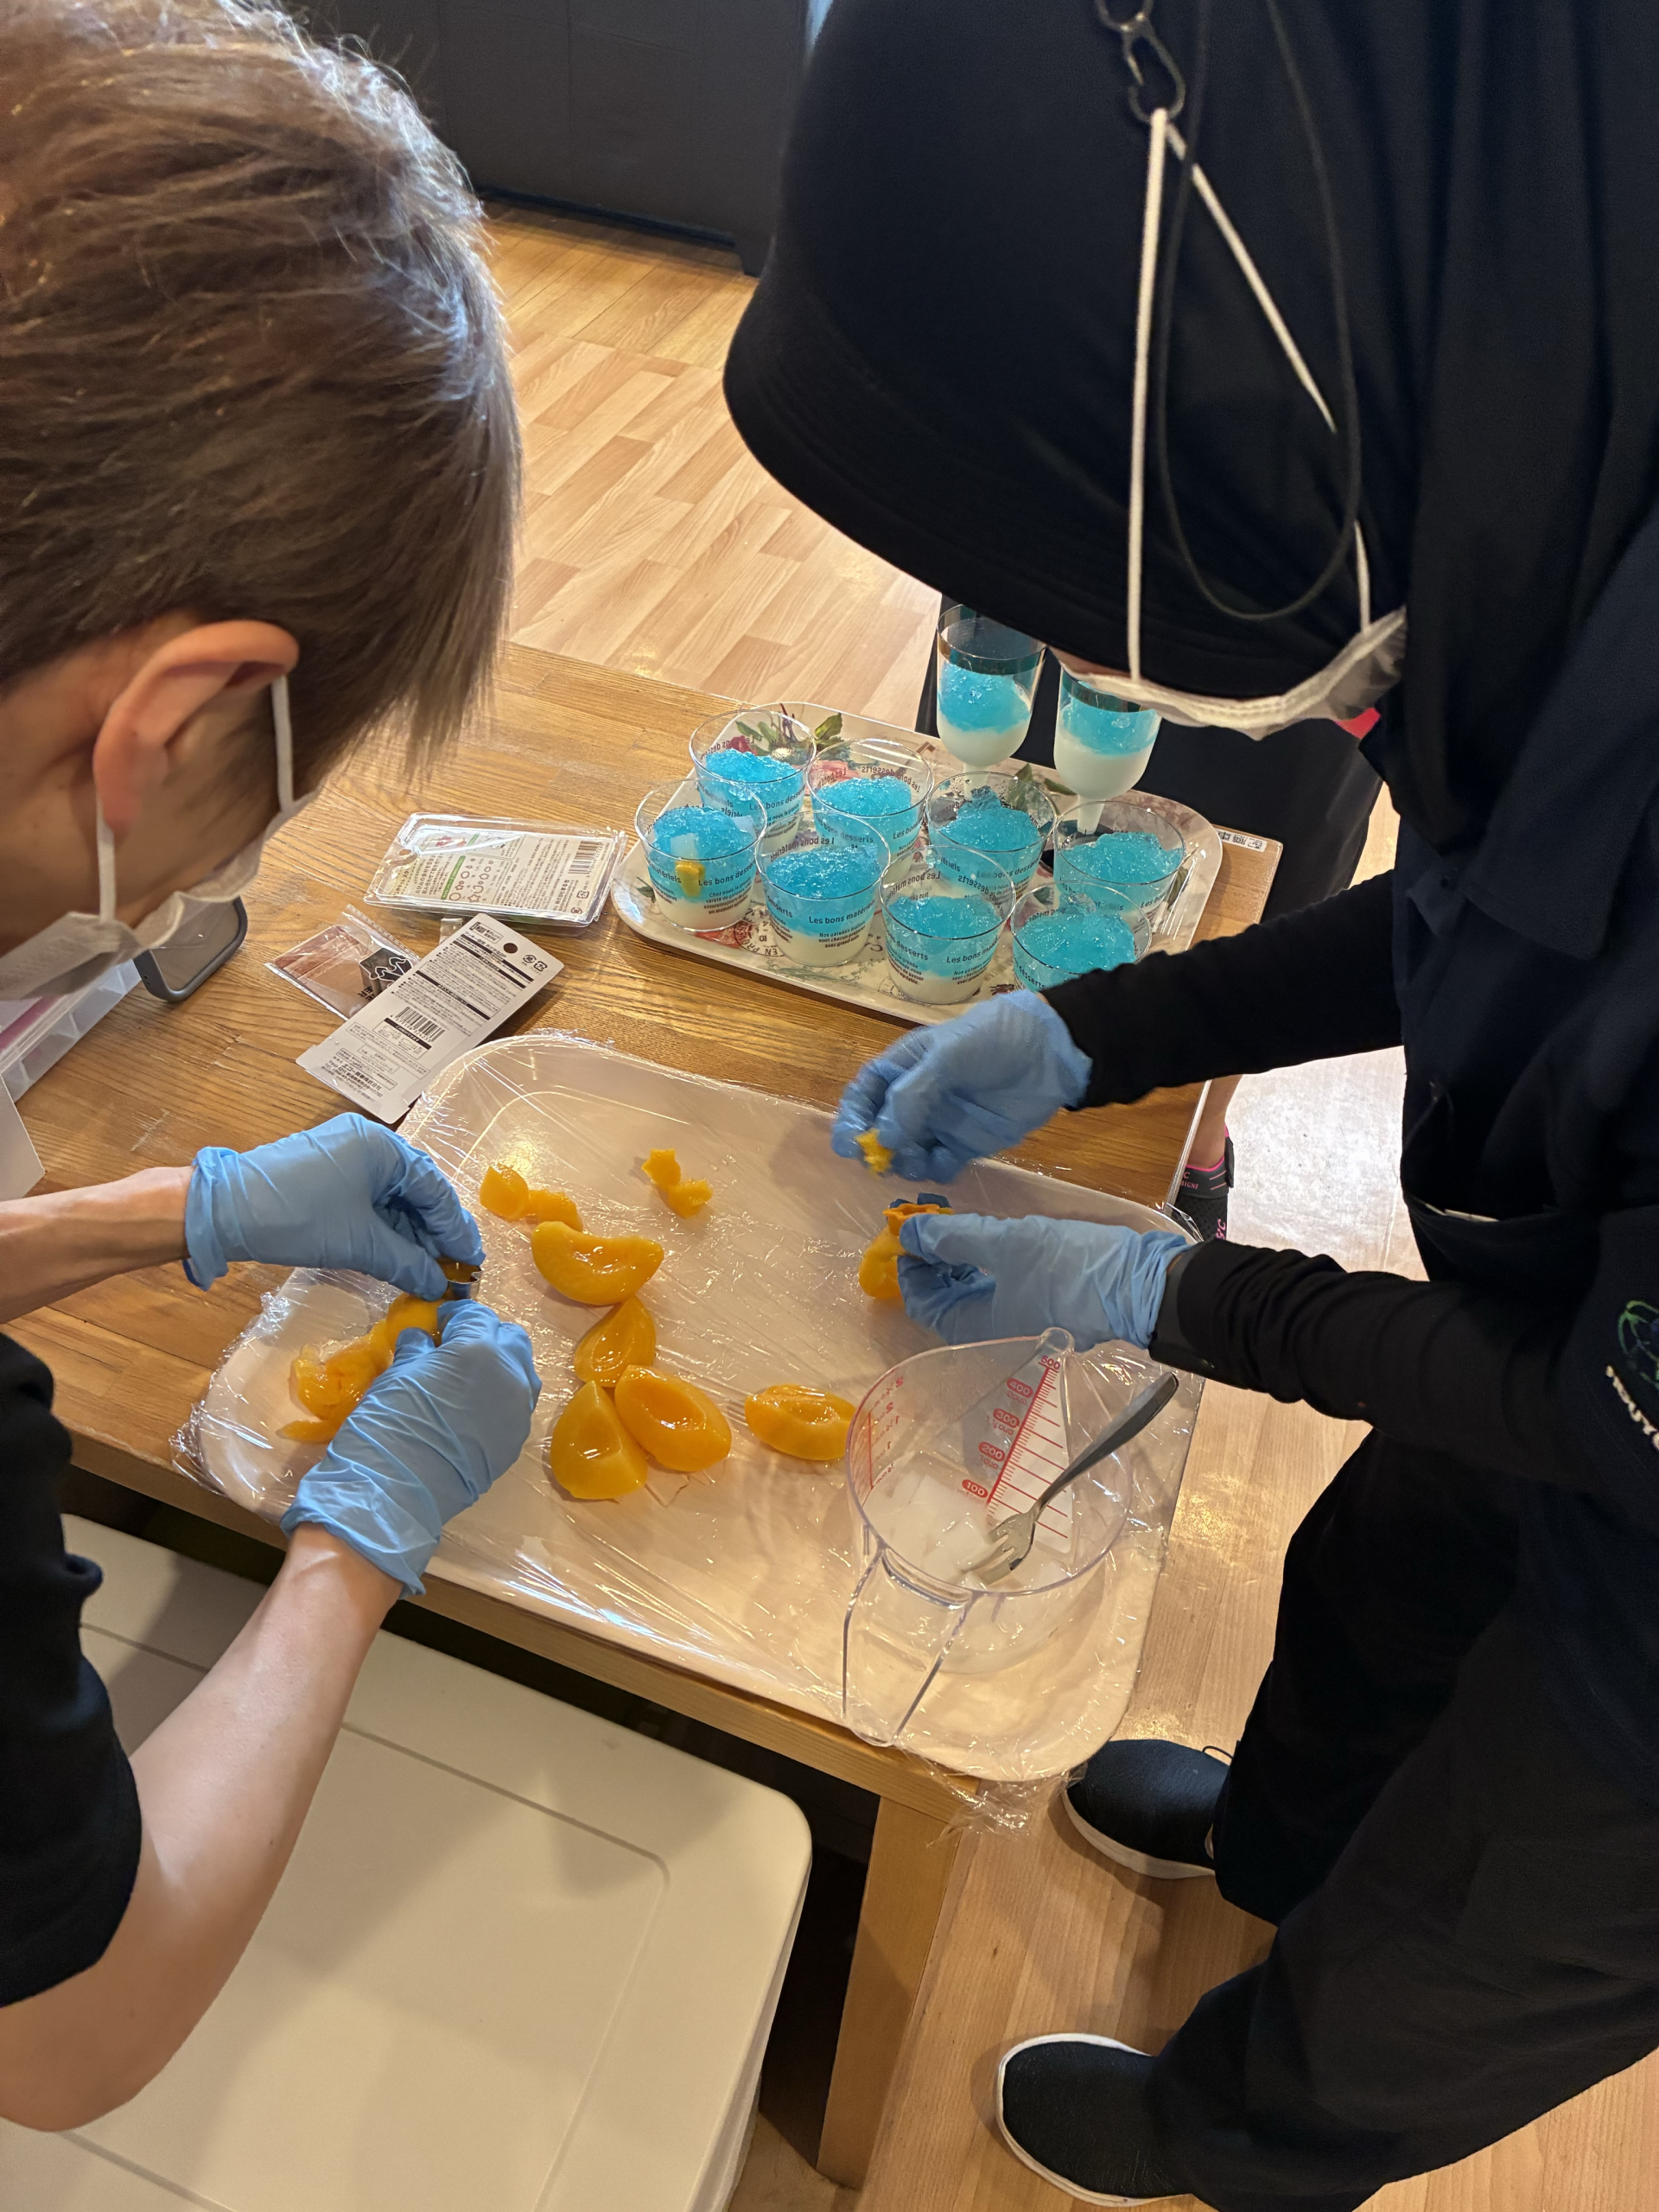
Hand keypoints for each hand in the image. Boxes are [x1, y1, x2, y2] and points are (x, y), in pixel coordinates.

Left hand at [185, 1114, 483, 1297]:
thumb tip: (439, 1285)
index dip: (456, 1229)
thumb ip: (407, 1262)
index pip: (434, 1189)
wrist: (223, 1212)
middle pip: (416, 1192)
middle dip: (435, 1234)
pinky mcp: (328, 1177)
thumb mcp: (359, 1243)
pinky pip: (370, 1203)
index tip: (472, 1263)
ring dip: (410, 1236)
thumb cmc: (297, 1217)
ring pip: (393, 1200)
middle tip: (453, 1271)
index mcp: (383, 1148)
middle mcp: (369, 1146)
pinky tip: (398, 1257)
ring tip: (427, 1271)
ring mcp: (347, 1159)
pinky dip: (385, 1230)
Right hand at [280, 1299, 539, 1593]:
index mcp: (480, 1349)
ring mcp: (518, 1410)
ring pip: (521, 1372)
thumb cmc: (390, 1422)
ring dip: (500, 1365)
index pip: (476, 1316)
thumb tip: (422, 1338)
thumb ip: (418, 1349)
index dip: (455, 1316)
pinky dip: (500, 1398)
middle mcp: (510, 1374)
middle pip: (510, 1339)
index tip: (438, 1323)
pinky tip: (472, 1409)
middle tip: (456, 1346)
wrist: (397, 1489)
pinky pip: (516, 1406)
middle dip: (486, 1335)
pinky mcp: (515, 1441)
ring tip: (468, 1376)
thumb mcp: (398, 1374)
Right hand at [831, 993, 1090, 1183]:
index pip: (863, 1097)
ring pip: (907, 1155)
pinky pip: (940, 1167)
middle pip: (881, 1132)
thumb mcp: (946, 1057)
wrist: (1049, 1051)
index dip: (851, 1121)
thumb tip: (883, 1139)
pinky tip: (948, 1161)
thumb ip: (911, 1096)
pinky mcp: (965, 1144)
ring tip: (921, 1159)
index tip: (850, 1146)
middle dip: (878, 1150)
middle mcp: (915, 1099)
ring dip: (906, 1163)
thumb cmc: (991, 1040)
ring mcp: (940, 1124)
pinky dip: (937, 1171)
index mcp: (902, 1069)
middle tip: (885, 1161)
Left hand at [896, 1211, 1187, 1349]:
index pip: (926, 1306)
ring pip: (976, 1293)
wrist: (1142, 1283)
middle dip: (934, 1262)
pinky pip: (1000, 1288)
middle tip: (927, 1222)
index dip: (911, 1270)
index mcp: (979, 1328)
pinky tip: (988, 1239)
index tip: (906, 1234)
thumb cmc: (1067, 1267)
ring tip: (953, 1224)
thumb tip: (910, 1232)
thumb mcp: (1005, 1243)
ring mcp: (1023, 1321)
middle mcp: (997, 1333)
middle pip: (949, 1301)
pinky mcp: (1046, 1305)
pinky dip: (986, 1264)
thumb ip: (954, 1237)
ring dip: (959, 1260)